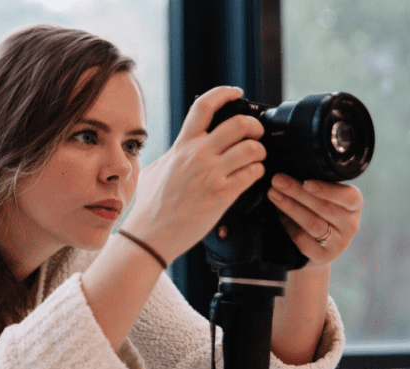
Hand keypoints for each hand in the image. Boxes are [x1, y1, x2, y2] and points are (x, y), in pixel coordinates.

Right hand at [120, 86, 265, 263]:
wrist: (150, 235)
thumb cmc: (150, 206)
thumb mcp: (154, 170)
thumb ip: (171, 155)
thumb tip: (178, 148)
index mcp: (182, 145)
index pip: (204, 106)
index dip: (224, 93)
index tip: (236, 92)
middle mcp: (197, 155)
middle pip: (238, 124)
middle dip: (254, 125)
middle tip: (256, 133)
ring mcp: (211, 174)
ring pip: (251, 148)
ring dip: (259, 152)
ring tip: (256, 158)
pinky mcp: (222, 195)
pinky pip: (252, 174)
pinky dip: (258, 173)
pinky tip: (251, 177)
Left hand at [266, 173, 363, 268]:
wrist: (314, 249)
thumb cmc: (318, 212)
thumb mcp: (324, 197)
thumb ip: (316, 184)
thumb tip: (292, 163)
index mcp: (354, 205)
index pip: (349, 197)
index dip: (328, 190)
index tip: (307, 183)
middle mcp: (351, 225)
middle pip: (324, 207)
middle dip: (297, 192)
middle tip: (277, 180)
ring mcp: (339, 243)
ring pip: (313, 223)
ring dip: (290, 206)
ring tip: (272, 193)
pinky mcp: (323, 257)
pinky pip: (303, 240)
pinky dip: (288, 225)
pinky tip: (278, 214)